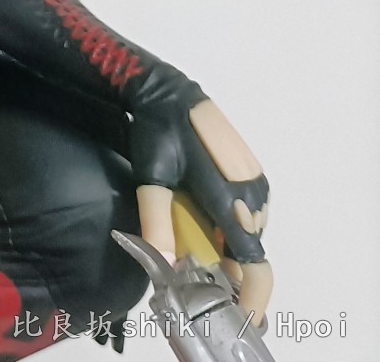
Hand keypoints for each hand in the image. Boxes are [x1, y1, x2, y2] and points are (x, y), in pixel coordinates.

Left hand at [128, 68, 272, 323]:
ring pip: (251, 230)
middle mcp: (252, 195)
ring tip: (202, 244)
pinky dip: (235, 222)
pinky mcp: (254, 172)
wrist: (168, 92)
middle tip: (201, 272)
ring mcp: (257, 182)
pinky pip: (251, 210)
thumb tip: (167, 267)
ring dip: (232, 242)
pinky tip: (210, 217)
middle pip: (249, 249)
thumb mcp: (152, 178)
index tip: (243, 317)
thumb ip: (158, 223)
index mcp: (229, 200)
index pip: (253, 262)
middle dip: (232, 267)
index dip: (252, 294)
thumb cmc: (158, 134)